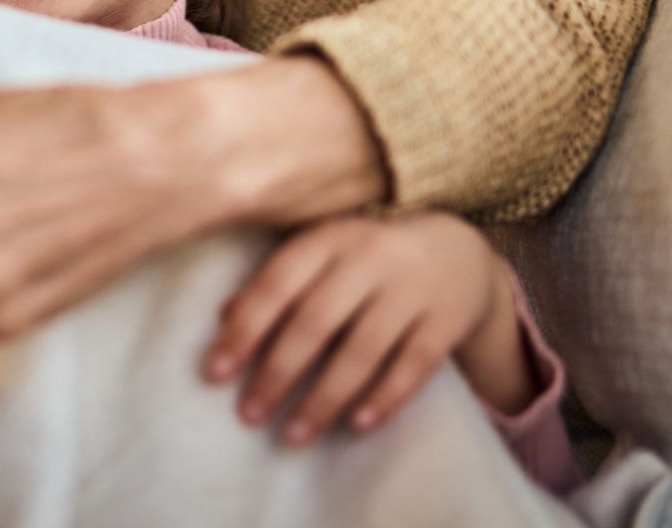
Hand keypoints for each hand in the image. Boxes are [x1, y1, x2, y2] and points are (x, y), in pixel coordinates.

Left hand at [200, 211, 520, 442]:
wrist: (457, 251)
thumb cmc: (366, 258)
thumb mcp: (323, 254)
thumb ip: (277, 280)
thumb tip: (223, 315)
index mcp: (329, 237)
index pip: (278, 283)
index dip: (245, 329)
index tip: (214, 372)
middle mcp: (370, 258)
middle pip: (316, 321)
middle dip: (278, 372)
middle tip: (248, 414)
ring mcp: (412, 289)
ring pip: (362, 350)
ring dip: (324, 398)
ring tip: (292, 435)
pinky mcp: (446, 320)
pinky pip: (414, 366)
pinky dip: (384, 398)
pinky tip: (356, 426)